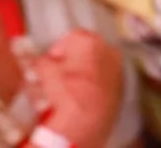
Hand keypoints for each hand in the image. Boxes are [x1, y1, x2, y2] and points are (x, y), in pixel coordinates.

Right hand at [36, 29, 123, 147]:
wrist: (85, 122)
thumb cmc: (68, 95)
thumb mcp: (45, 73)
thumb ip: (41, 62)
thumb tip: (39, 63)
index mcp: (88, 41)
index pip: (69, 37)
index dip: (58, 50)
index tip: (51, 61)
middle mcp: (107, 50)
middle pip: (86, 49)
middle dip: (72, 59)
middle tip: (60, 73)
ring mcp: (116, 67)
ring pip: (97, 63)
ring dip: (84, 71)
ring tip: (71, 86)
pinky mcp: (121, 85)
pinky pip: (105, 78)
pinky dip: (95, 83)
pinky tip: (83, 95)